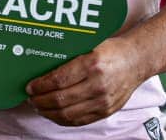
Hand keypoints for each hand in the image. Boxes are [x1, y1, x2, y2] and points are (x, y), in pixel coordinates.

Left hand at [26, 38, 142, 126]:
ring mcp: (103, 101)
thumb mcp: (89, 45)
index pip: (58, 80)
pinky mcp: (106, 111)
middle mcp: (98, 84)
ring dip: (48, 112)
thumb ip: (69, 57)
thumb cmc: (111, 50)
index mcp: (92, 64)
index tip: (30, 86)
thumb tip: (41, 66)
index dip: (40, 86)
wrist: (136, 61)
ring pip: (68, 114)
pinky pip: (79, 120)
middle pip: (60, 99)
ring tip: (38, 106)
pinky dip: (62, 119)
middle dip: (40, 100)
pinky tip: (53, 113)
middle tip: (31, 97)